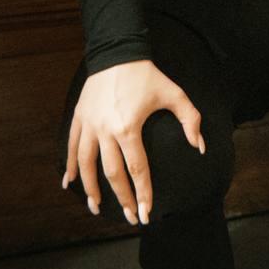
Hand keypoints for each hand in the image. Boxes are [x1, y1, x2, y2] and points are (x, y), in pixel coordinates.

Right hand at [63, 59, 205, 225]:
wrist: (118, 51)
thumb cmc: (147, 75)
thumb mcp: (174, 94)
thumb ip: (191, 120)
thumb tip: (200, 147)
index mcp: (129, 127)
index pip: (137, 170)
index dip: (143, 194)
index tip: (145, 214)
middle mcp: (106, 129)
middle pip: (112, 173)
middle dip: (121, 197)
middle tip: (128, 216)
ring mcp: (90, 124)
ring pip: (86, 164)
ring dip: (90, 188)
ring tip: (96, 207)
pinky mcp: (79, 116)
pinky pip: (71, 145)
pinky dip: (69, 165)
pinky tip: (68, 182)